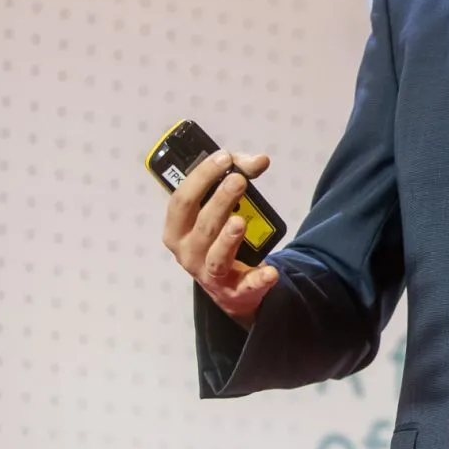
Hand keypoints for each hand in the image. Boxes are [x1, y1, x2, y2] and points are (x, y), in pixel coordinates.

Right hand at [160, 149, 278, 327]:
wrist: (231, 285)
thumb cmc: (219, 235)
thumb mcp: (221, 206)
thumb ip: (239, 176)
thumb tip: (260, 160)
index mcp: (177, 229)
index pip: (181, 201)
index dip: (201, 177)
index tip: (223, 158)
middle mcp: (188, 253)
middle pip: (201, 226)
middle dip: (218, 201)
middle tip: (238, 180)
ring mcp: (209, 275)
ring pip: (216, 257)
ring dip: (228, 238)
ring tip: (239, 221)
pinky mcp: (235, 290)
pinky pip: (246, 285)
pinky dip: (258, 279)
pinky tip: (271, 271)